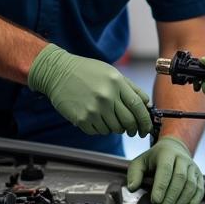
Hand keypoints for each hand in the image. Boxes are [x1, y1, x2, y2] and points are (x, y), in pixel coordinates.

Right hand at [28, 44, 151, 135]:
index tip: (146, 128)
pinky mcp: (81, 119)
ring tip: (110, 120)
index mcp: (116, 83)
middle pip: (128, 121)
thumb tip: (147, 105)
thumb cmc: (87, 72)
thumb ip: (131, 89)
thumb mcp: (112, 73)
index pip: (138, 107)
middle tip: (133, 131)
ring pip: (114, 129)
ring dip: (116, 128)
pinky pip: (98, 132)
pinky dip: (101, 129)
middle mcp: (106, 96)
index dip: (145, 121)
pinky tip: (97, 119)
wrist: (57, 72)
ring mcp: (93, 109)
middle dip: (134, 129)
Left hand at [126, 137, 203, 203]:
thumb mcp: (140, 162)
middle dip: (171, 196)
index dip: (161, 186)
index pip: (165, 169)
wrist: (174, 148)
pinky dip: (195, 199)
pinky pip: (200, 188)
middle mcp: (182, 158)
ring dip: (182, 200)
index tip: (155, 201)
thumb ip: (134, 174)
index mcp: (166, 153)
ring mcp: (193, 167)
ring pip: (191, 184)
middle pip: (180, 178)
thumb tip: (132, 188)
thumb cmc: (154, 159)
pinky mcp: (199, 175)